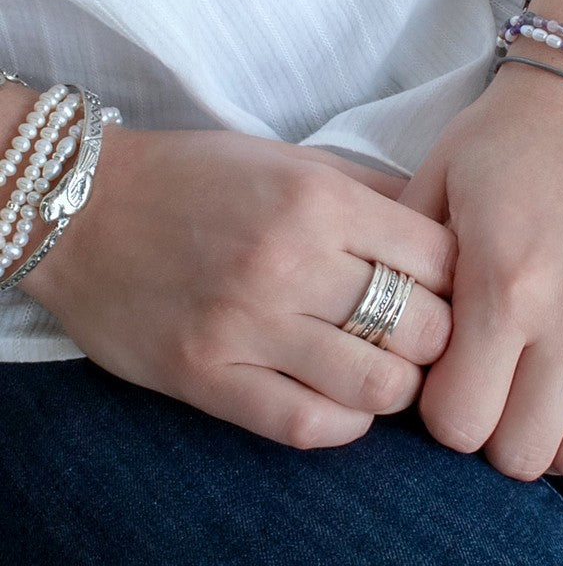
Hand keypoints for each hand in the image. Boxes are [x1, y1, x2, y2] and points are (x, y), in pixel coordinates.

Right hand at [24, 129, 455, 448]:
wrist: (83, 207)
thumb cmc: (196, 176)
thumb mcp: (290, 158)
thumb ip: (369, 189)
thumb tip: (438, 226)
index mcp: (318, 200)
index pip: (439, 258)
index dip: (459, 279)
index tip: (446, 287)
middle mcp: (289, 262)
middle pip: (422, 327)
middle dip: (440, 337)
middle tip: (424, 333)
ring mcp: (244, 326)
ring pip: (375, 386)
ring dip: (397, 385)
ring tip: (384, 367)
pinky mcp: (203, 376)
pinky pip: (304, 426)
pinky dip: (344, 424)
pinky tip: (343, 401)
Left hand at [401, 61, 562, 479]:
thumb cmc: (507, 138)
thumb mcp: (435, 184)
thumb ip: (404, 262)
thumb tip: (385, 330)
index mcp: (503, 285)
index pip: (458, 422)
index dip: (439, 413)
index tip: (441, 381)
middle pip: (520, 454)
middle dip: (489, 436)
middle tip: (486, 393)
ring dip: (549, 443)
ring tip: (533, 403)